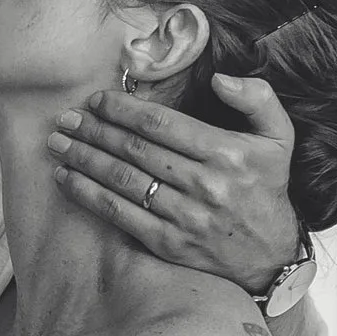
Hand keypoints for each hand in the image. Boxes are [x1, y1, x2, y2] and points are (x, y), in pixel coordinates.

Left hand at [49, 78, 301, 291]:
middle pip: (134, 149)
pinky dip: (88, 195)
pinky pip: (119, 214)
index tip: (96, 100)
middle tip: (65, 118)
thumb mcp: (278, 137)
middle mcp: (204, 183)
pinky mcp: (168, 243)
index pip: (160, 123)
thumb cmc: (266, 188)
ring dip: (83, 159)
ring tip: (58, 143)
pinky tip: (66, 179)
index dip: (122, 109)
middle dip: (93, 130)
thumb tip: (219, 79)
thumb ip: (257, 98)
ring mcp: (184, 216)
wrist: (270, 256)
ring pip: (122, 180)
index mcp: (226, 152)